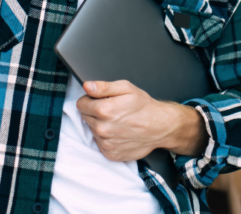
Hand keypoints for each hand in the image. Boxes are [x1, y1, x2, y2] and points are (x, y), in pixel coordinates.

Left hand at [76, 80, 207, 161]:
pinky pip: (99, 143)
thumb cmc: (144, 107)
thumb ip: (103, 87)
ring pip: (92, 130)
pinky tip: (118, 132)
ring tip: (118, 122)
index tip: (101, 100)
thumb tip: (87, 86)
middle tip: (113, 110)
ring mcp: (106, 143)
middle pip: (85, 117)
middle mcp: (102, 128)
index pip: (81, 104)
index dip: (90, 100)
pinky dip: (106, 138)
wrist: (160, 127)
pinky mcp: (110, 154)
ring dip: (101, 125)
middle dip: (95, 112)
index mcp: (104, 110)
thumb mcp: (126, 88)